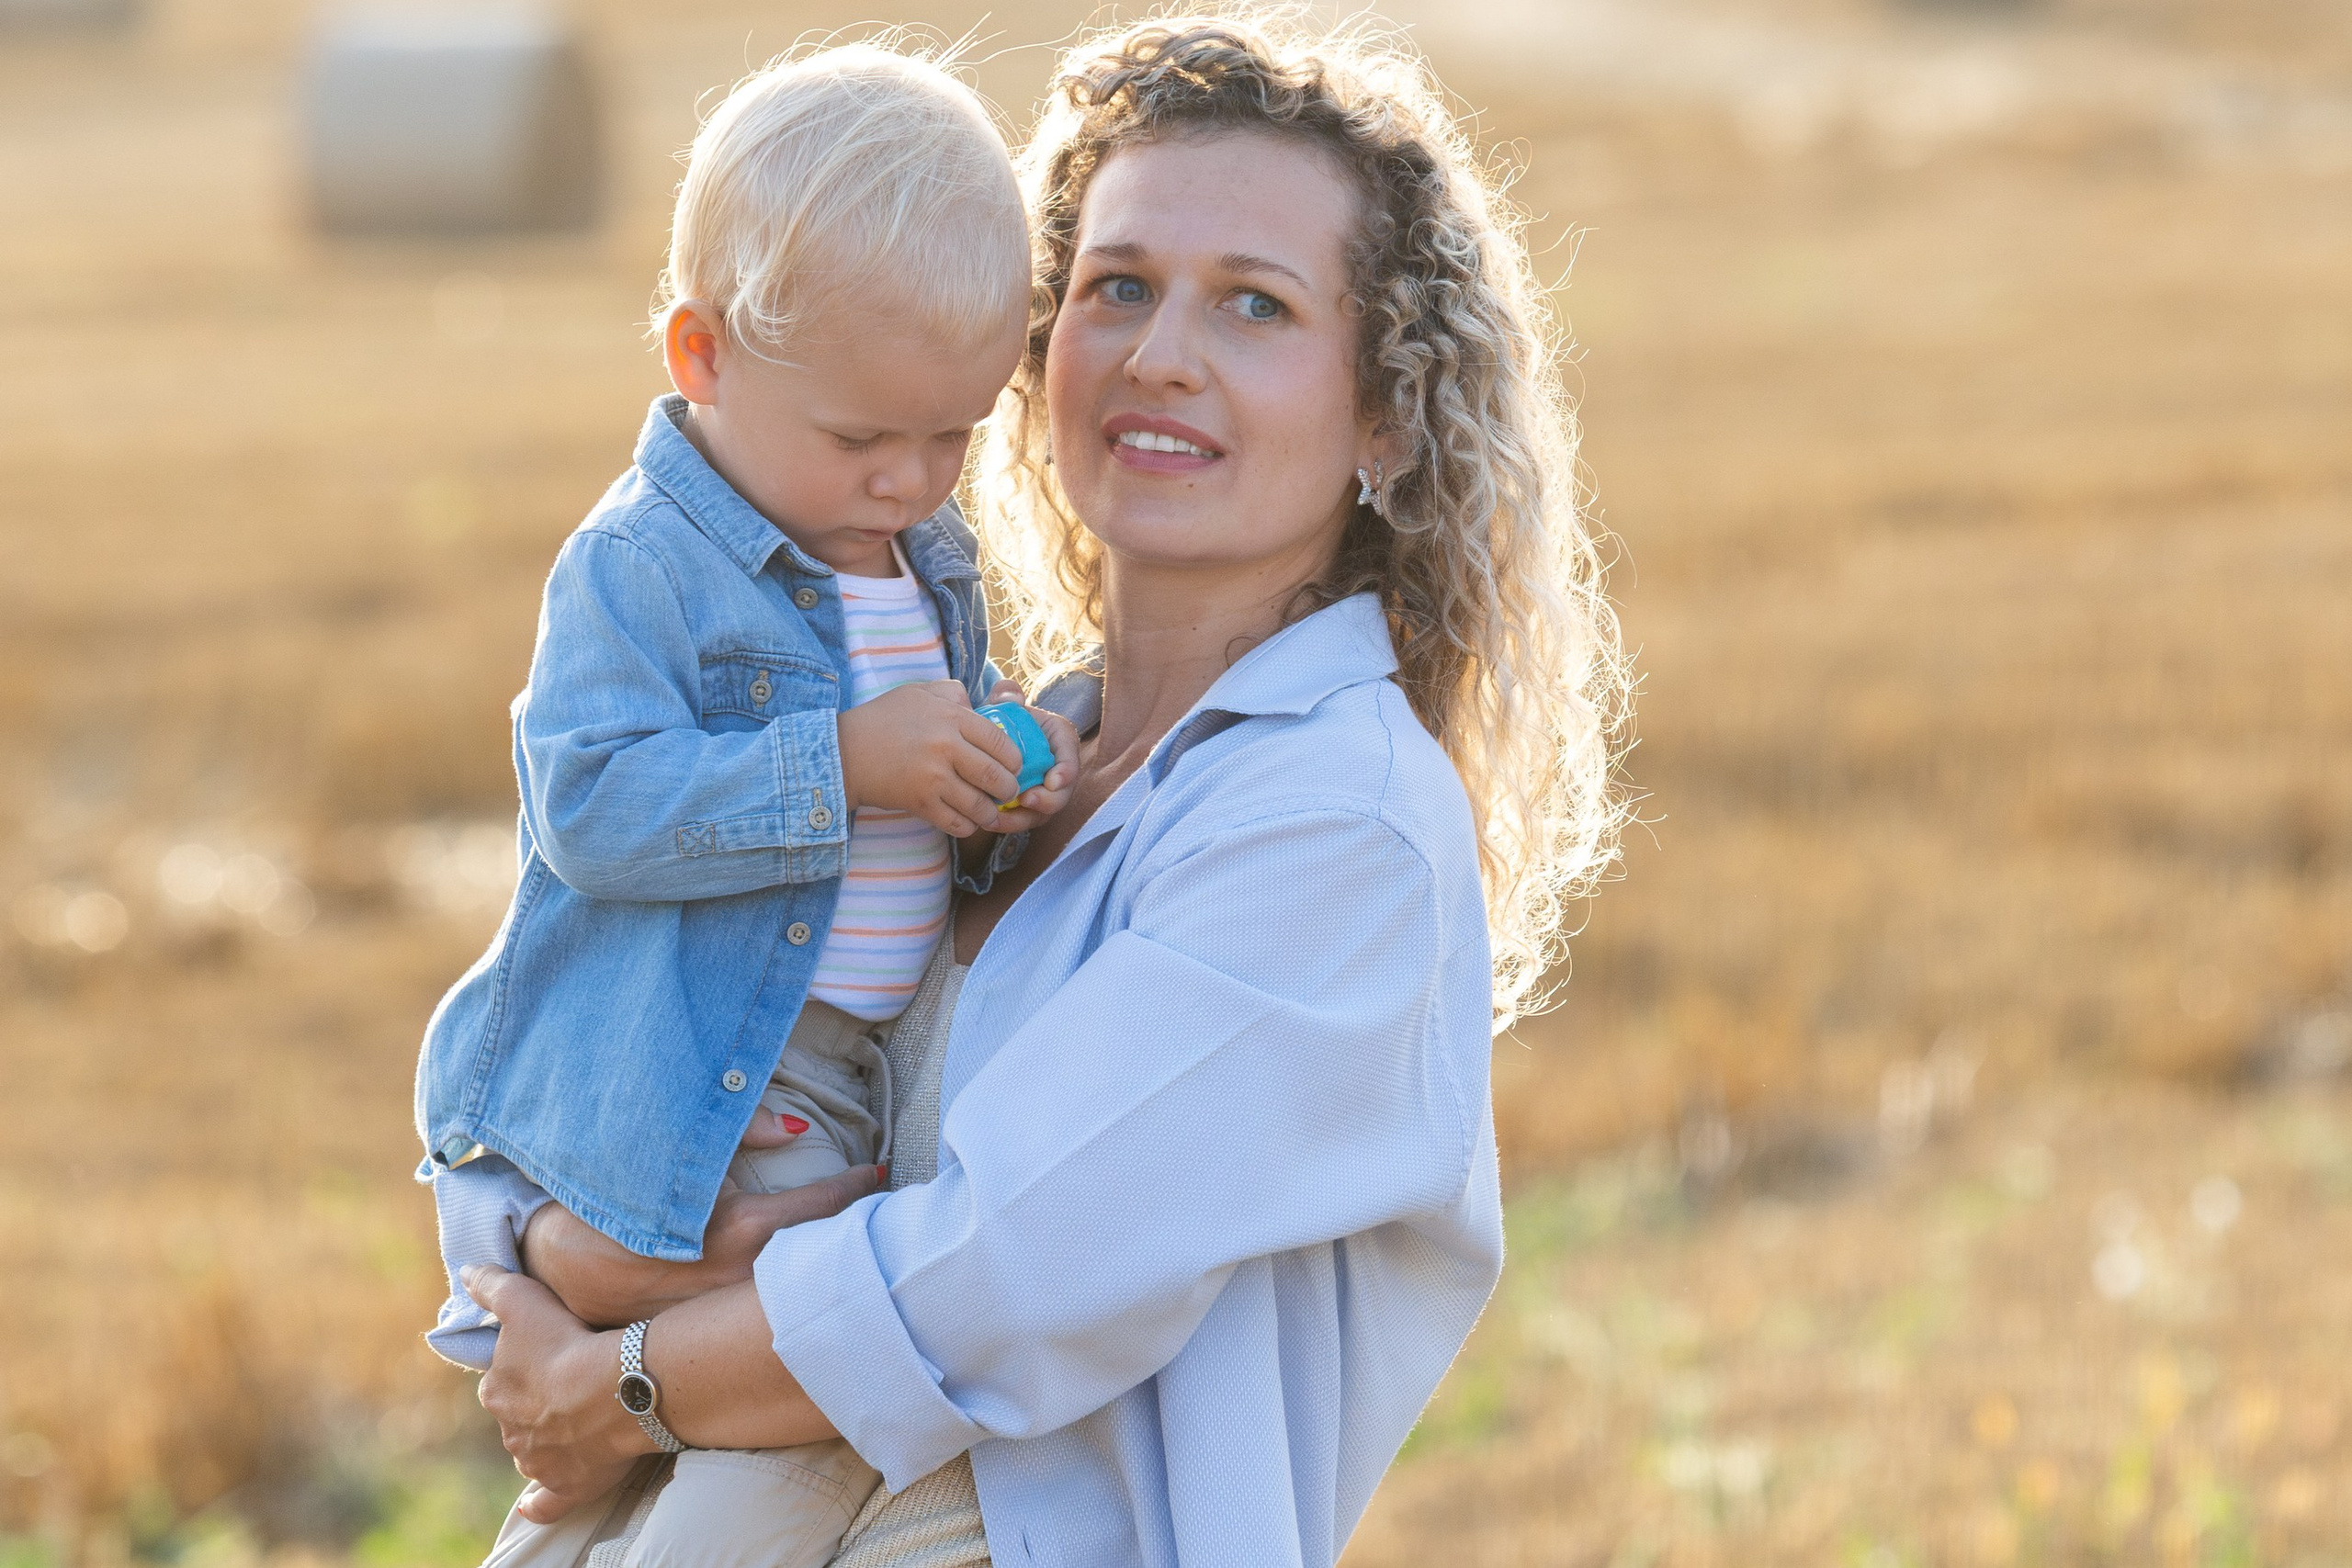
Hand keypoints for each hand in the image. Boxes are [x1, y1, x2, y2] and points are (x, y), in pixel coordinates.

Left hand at [466, 1264, 650, 1524]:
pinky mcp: (565, 1485)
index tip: (549, 1358)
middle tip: (571, 1387)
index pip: (503, 1381)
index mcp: (498, 1390)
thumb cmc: (567, 1341)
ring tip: (582, 1423)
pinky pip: (547, 1502)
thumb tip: (466, 1272)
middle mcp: (510, 1431)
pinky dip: (539, 1504)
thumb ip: (492, 1286)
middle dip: (537, 1406)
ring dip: (549, 1442)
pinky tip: (534, 1506)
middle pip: (520, 1417)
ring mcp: (537, 1461)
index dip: (525, 1370)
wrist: (611, 1388)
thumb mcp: (523, 1299)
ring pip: (535, 1452)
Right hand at [520, 1165, 880, 1327]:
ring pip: (793, 1296)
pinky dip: (784, 1303)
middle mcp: (738, 1284)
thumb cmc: (611, 1198)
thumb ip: (731, 1134)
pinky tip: (803, 1290)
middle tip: (886, 1215)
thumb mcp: (667, 1158)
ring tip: (856, 1248)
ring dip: (823, 1272)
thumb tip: (791, 1128)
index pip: (817, 1210)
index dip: (853, 1188)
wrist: (549, 1261)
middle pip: (818, 1262)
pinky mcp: (704, 1341)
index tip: (879, 1172)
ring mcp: (724, 1320)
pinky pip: (758, 1320)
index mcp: (735, 1233)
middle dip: (852, 1238)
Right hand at [839, 680, 1025, 836]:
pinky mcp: (920, 803)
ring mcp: (933, 778)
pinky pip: (957, 823)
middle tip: (1005, 791)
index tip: (1012, 766)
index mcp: (951, 717)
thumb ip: (952, 694)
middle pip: (997, 776)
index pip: (1001, 742)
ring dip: (990, 812)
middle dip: (1008, 789)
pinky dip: (968, 826)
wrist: (843, 752)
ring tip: (988, 810)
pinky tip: (966, 820)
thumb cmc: (882, 720)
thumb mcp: (918, 693)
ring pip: (980, 805)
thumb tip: (979, 704)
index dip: (1014, 759)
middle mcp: (946, 747)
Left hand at [980, 679, 1082, 833]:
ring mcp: (1045, 791)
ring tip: (999, 817)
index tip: (1053, 781)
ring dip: (1023, 818)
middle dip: (1049, 801)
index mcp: (1059, 739)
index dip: (1066, 771)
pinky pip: (1023, 820)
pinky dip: (1008, 824)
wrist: (996, 738)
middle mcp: (1059, 768)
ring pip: (1043, 813)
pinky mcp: (1030, 807)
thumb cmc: (1005, 719)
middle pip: (1063, 792)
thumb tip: (1008, 693)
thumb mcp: (1006, 704)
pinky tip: (989, 821)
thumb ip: (1007, 695)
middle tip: (1028, 800)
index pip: (1070, 756)